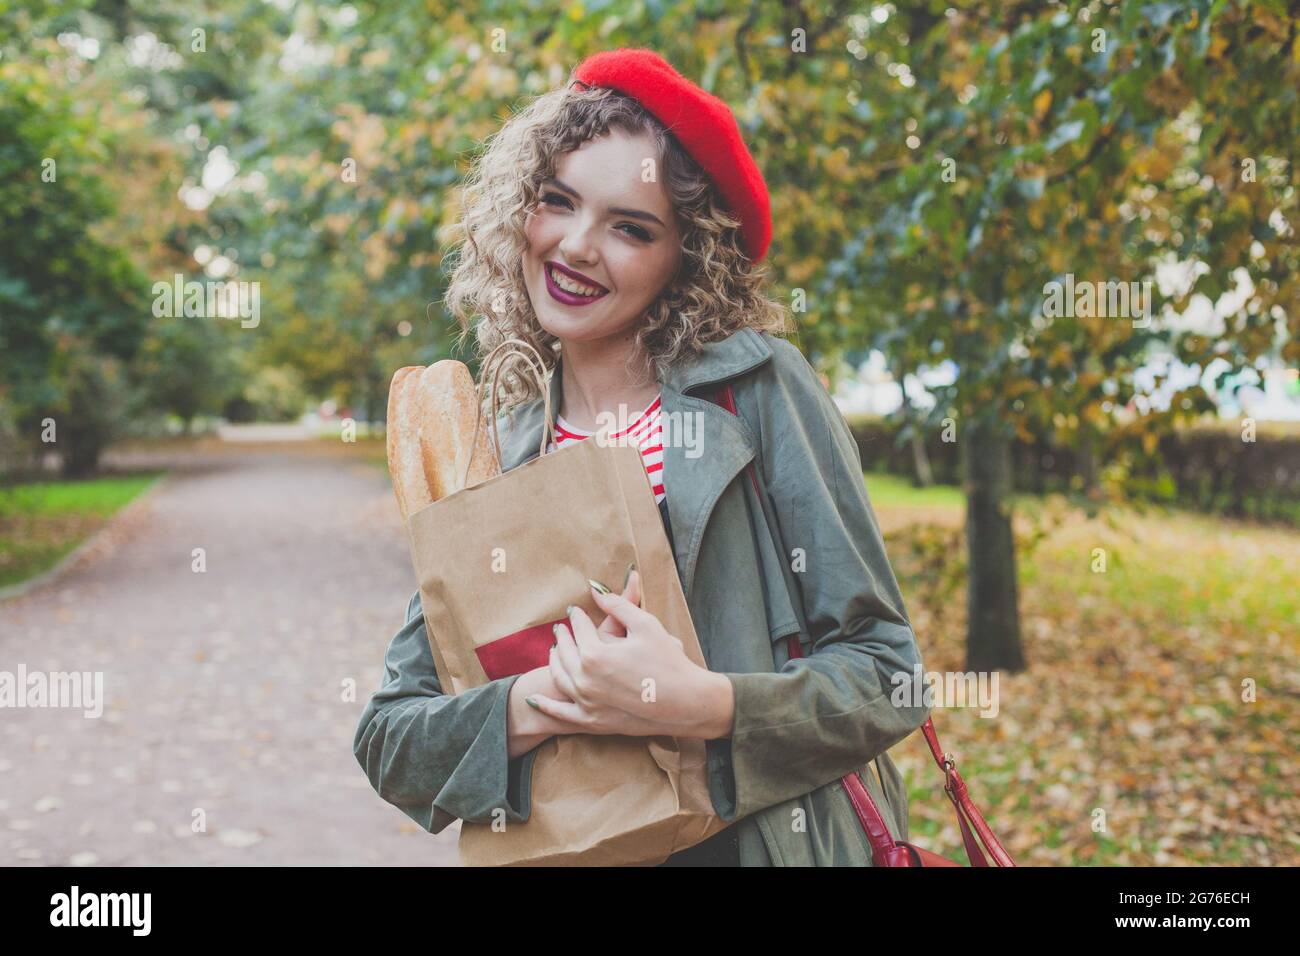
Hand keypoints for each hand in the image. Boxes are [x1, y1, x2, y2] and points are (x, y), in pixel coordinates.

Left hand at [527, 571, 731, 738]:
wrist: (686, 703)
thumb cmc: (669, 662)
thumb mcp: (645, 625)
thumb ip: (617, 605)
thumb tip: (596, 589)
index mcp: (596, 654)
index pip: (579, 629)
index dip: (577, 617)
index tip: (575, 611)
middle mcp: (585, 680)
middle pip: (565, 653)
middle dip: (563, 638)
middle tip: (562, 629)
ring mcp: (587, 703)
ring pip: (560, 679)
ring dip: (554, 662)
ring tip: (554, 651)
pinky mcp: (593, 722)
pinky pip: (561, 714)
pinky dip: (545, 705)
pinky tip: (534, 698)